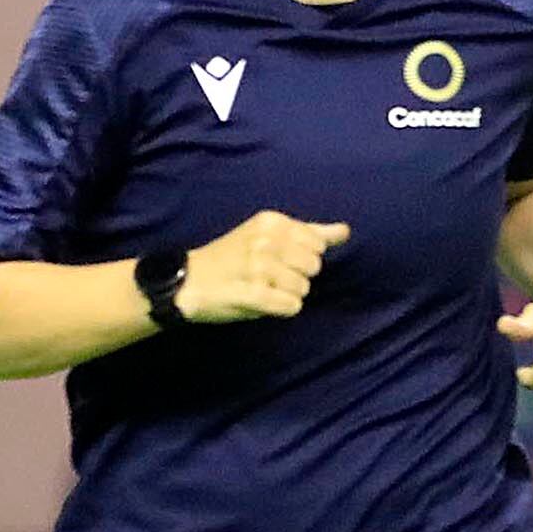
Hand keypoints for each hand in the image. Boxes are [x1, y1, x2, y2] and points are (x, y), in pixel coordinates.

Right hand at [178, 213, 345, 324]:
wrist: (188, 280)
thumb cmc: (233, 258)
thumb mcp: (267, 235)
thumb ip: (309, 233)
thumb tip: (345, 231)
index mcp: (271, 222)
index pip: (317, 245)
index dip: (301, 257)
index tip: (276, 257)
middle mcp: (265, 240)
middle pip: (314, 268)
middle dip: (295, 276)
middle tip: (266, 274)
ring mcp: (258, 267)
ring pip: (303, 289)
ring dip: (285, 294)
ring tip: (258, 286)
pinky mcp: (253, 293)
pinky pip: (291, 307)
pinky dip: (280, 309)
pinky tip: (259, 301)